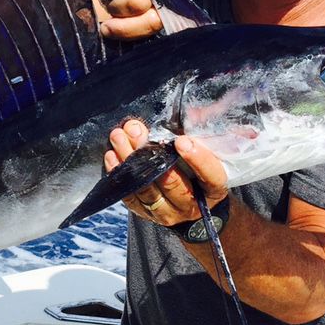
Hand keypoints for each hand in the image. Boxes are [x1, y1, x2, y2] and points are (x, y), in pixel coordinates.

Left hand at [106, 119, 227, 224]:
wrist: (191, 203)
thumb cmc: (199, 171)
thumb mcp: (209, 155)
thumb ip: (201, 137)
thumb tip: (191, 112)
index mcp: (212, 190)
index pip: (210, 176)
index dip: (198, 160)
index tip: (181, 141)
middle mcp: (190, 205)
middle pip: (171, 183)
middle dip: (152, 155)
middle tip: (137, 130)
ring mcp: (166, 212)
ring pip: (146, 189)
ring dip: (130, 161)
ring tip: (119, 137)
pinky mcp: (145, 212)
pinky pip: (130, 196)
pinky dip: (119, 175)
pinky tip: (112, 156)